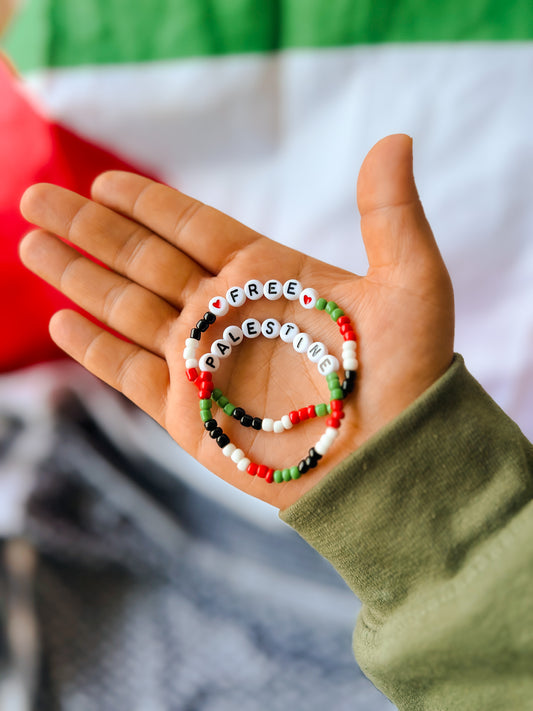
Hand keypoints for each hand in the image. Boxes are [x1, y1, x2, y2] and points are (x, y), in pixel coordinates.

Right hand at [19, 134, 453, 509]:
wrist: (391, 460)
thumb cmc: (409, 374)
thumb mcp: (411, 283)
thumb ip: (390, 213)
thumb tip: (395, 139)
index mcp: (267, 275)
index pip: (193, 226)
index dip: (148, 203)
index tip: (103, 181)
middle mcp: (226, 312)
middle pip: (142, 258)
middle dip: (88, 227)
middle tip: (36, 197)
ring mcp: (203, 362)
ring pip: (124, 306)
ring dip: (76, 274)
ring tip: (29, 242)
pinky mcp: (188, 412)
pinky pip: (129, 371)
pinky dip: (93, 348)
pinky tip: (61, 318)